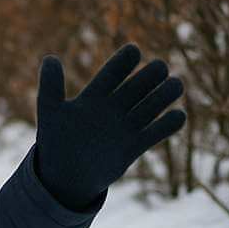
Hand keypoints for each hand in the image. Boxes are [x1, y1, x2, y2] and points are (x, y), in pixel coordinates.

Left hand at [34, 42, 186, 211]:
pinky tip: (178, 116)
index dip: (122, 63)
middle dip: (149, 76)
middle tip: (160, 67)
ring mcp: (124, 128)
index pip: (111, 75)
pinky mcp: (133, 147)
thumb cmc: (54, 143)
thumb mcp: (49, 113)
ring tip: (176, 84)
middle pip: (136, 87)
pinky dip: (167, 126)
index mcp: (92, 98)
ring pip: (149, 107)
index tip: (134, 50)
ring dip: (163, 95)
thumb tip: (50, 58)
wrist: (64, 177)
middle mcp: (112, 109)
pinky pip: (154, 134)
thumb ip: (50, 86)